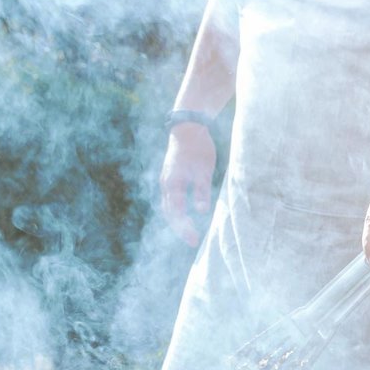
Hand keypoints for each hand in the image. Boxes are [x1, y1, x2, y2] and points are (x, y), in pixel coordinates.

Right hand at [159, 123, 216, 247]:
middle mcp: (166, 185)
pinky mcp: (169, 178)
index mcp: (173, 184)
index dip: (185, 228)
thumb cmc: (198, 148)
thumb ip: (201, 190)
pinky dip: (175, 212)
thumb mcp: (204, 170)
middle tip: (192, 241)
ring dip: (176, 221)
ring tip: (188, 233)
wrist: (187, 128)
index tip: (194, 240)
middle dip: (180, 228)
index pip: (177, 213)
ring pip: (168, 207)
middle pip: (170, 213)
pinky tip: (183, 217)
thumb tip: (201, 211)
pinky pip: (169, 200)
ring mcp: (165, 181)